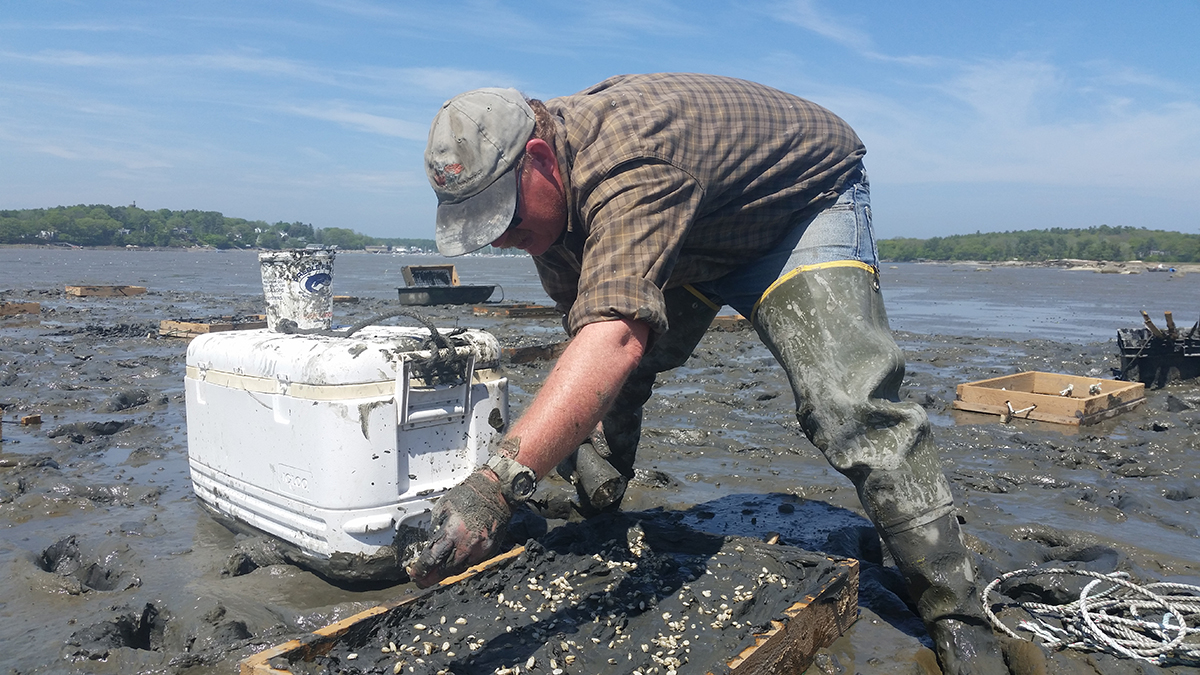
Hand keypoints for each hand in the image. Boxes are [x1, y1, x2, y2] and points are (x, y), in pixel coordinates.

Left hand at [406, 468, 511, 587]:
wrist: (496, 492)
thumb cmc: (469, 496)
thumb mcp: (443, 508)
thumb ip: (436, 530)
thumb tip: (430, 546)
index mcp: (452, 532)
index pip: (432, 559)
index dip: (421, 570)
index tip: (415, 574)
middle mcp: (467, 545)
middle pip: (445, 570)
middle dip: (431, 578)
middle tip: (422, 581)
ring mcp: (480, 549)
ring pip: (459, 570)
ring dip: (446, 573)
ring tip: (437, 573)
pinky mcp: (489, 550)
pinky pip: (472, 563)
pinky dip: (461, 565)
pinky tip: (454, 562)